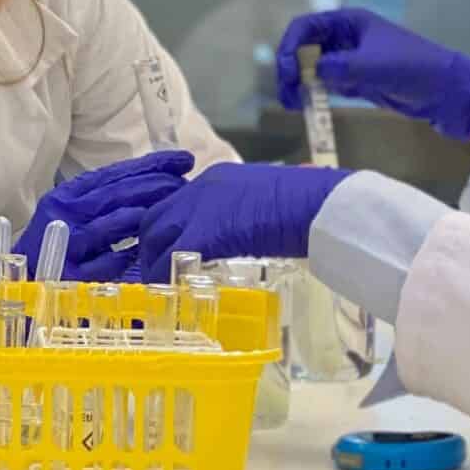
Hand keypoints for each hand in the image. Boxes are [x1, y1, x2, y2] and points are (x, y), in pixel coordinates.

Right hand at [17, 150, 196, 277]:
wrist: (15, 287)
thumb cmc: (50, 251)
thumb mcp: (71, 218)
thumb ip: (103, 204)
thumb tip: (150, 187)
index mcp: (65, 197)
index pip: (114, 174)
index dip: (151, 165)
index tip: (183, 160)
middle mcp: (63, 216)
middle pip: (118, 194)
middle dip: (158, 185)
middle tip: (186, 184)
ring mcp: (66, 246)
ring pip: (114, 224)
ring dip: (148, 215)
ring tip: (176, 209)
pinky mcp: (71, 277)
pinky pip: (109, 261)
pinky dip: (131, 254)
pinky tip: (151, 249)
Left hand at [130, 165, 350, 281]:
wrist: (317, 204)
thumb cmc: (308, 201)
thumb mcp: (271, 200)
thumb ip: (255, 210)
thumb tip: (264, 225)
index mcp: (217, 178)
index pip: (177, 203)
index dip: (169, 227)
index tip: (171, 247)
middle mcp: (200, 189)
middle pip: (156, 217)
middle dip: (152, 245)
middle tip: (159, 270)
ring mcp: (199, 209)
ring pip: (155, 236)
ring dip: (153, 261)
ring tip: (161, 285)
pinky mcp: (204, 233)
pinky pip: (169, 257)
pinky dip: (164, 275)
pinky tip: (170, 291)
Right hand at [275, 9, 469, 142]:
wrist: (448, 92)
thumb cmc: (415, 69)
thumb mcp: (373, 66)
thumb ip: (339, 67)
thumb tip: (313, 73)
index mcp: (351, 22)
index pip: (306, 27)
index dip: (289, 46)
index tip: (284, 72)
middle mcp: (348, 38)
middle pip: (306, 48)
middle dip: (291, 68)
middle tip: (286, 94)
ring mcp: (353, 60)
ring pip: (315, 68)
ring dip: (300, 83)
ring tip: (293, 104)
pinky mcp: (360, 81)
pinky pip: (329, 85)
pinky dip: (316, 94)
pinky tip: (309, 107)